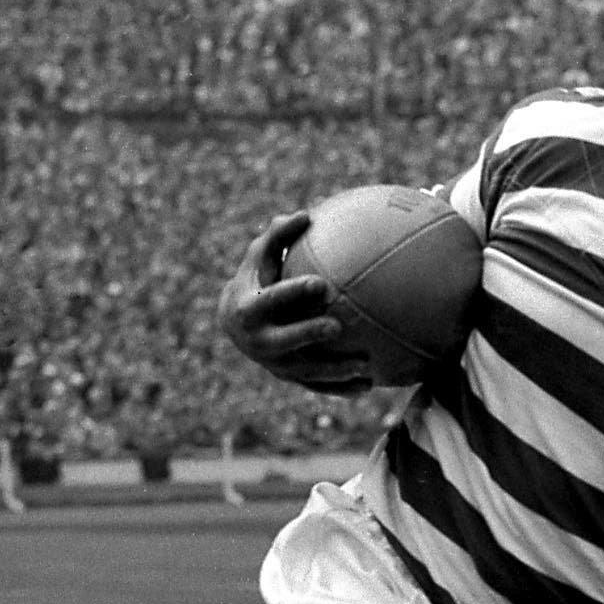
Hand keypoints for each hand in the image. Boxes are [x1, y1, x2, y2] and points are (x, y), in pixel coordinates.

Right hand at [218, 209, 374, 392]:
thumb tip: (305, 214)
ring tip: (365, 367)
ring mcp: (273, 363)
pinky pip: (316, 387)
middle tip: (338, 327)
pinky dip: (339, 390)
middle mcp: (259, 340)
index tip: (321, 284)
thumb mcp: (258, 257)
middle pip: (286, 340)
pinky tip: (368, 386)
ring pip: (305, 370)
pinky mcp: (288, 378)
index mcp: (250, 307)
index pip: (272, 299)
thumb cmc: (256, 279)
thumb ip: (277, 236)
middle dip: (310, 334)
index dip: (294, 292)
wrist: (235, 325)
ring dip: (334, 371)